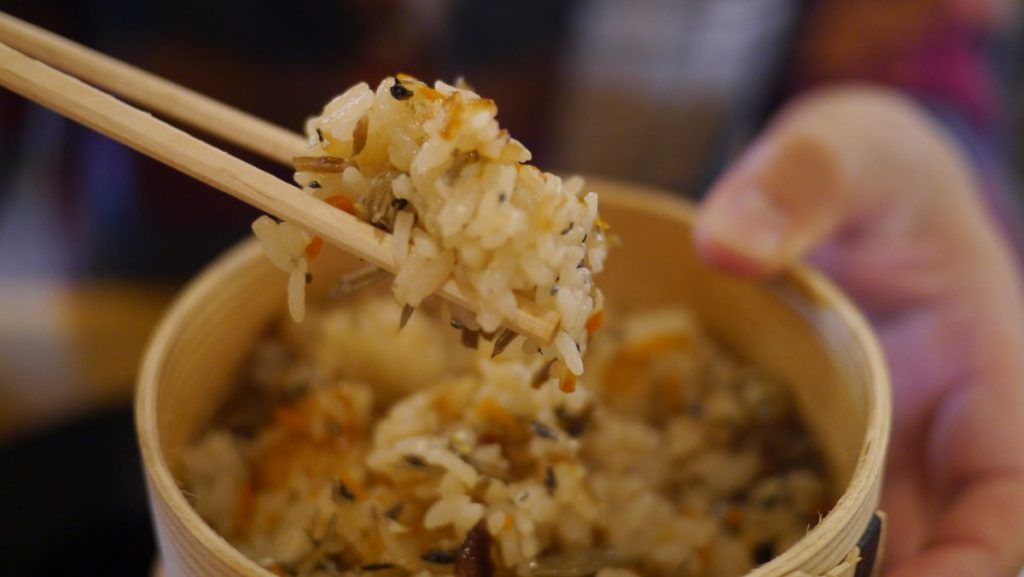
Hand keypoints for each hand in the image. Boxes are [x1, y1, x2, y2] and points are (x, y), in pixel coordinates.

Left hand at [693, 85, 1023, 576]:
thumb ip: (801, 182)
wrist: (837, 179)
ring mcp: (871, 445)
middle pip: (931, 548)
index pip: (1005, 502)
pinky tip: (689, 549)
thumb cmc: (869, 163)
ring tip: (720, 571)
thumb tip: (729, 245)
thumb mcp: (846, 151)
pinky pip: (791, 508)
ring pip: (858, 545)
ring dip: (805, 570)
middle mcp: (934, 432)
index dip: (968, 564)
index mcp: (985, 375)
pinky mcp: (809, 440)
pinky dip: (761, 540)